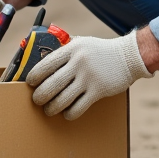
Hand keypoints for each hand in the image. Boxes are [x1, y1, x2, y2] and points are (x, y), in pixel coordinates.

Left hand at [26, 32, 151, 119]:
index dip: (34, 77)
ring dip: (51, 108)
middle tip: (37, 100)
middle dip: (39, 96)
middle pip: (50, 85)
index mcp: (71, 49)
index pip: (45, 65)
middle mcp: (78, 63)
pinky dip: (69, 113)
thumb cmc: (100, 51)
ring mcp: (89, 78)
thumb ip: (64, 49)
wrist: (128, 56)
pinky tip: (67, 113)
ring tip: (49, 110)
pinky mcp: (98, 91)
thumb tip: (43, 59)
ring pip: (62, 99)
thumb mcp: (81, 43)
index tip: (30, 83)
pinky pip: (78, 108)